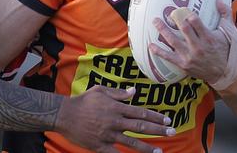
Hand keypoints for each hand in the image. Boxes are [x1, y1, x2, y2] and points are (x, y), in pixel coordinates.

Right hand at [55, 86, 173, 152]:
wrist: (64, 114)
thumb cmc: (83, 101)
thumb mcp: (100, 91)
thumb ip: (119, 93)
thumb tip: (134, 92)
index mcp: (116, 108)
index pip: (140, 112)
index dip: (155, 116)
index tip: (167, 119)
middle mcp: (115, 121)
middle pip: (140, 126)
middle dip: (158, 130)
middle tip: (172, 132)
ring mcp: (108, 135)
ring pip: (131, 142)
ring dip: (147, 147)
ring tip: (159, 151)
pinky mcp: (99, 146)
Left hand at [149, 3, 233, 83]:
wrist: (225, 74)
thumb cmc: (227, 51)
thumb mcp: (230, 33)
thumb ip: (225, 14)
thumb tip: (219, 0)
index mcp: (208, 37)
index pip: (196, 22)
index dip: (188, 15)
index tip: (182, 9)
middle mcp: (198, 47)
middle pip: (183, 30)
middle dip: (174, 19)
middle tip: (167, 12)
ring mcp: (189, 56)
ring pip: (173, 41)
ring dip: (163, 30)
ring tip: (155, 21)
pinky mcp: (183, 64)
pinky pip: (168, 57)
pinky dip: (158, 51)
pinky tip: (150, 45)